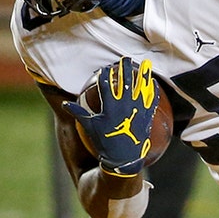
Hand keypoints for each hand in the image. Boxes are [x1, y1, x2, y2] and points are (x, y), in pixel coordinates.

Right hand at [64, 57, 159, 176]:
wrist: (125, 158)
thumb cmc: (105, 142)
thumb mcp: (90, 127)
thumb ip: (79, 113)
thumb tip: (65, 103)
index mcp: (110, 107)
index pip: (106, 85)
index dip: (105, 75)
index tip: (105, 67)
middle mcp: (125, 105)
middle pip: (125, 82)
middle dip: (125, 69)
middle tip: (125, 59)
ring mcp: (138, 109)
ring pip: (141, 87)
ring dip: (143, 74)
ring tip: (144, 63)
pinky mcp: (147, 115)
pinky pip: (152, 99)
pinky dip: (153, 89)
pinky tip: (153, 81)